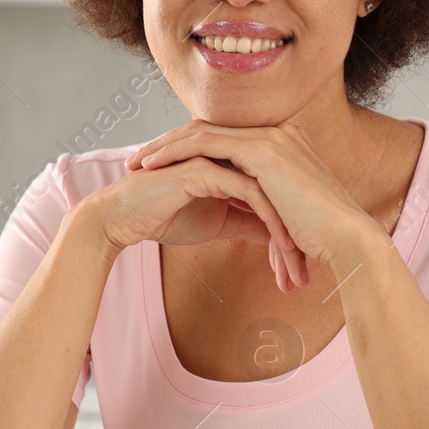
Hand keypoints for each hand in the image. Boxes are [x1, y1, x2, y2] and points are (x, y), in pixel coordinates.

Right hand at [82, 157, 306, 288]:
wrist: (123, 218)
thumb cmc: (164, 216)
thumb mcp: (219, 224)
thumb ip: (249, 222)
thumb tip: (277, 236)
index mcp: (235, 164)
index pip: (275, 192)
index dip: (291, 227)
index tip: (303, 263)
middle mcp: (230, 156)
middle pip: (277, 190)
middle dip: (295, 232)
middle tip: (305, 272)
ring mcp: (218, 158)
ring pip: (268, 189)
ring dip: (286, 228)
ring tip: (298, 261)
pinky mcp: (205, 168)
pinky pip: (248, 190)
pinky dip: (268, 217)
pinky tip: (279, 244)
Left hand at [125, 119, 387, 279]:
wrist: (348, 242)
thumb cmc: (321, 240)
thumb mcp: (285, 218)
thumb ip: (265, 210)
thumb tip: (250, 223)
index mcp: (283, 147)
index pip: (225, 142)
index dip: (189, 153)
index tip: (159, 168)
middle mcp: (277, 134)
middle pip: (209, 130)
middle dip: (170, 145)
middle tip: (138, 160)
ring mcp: (270, 138)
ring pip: (202, 132)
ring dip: (165, 146)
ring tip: (136, 163)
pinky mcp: (262, 150)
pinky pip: (205, 143)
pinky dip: (175, 152)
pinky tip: (152, 166)